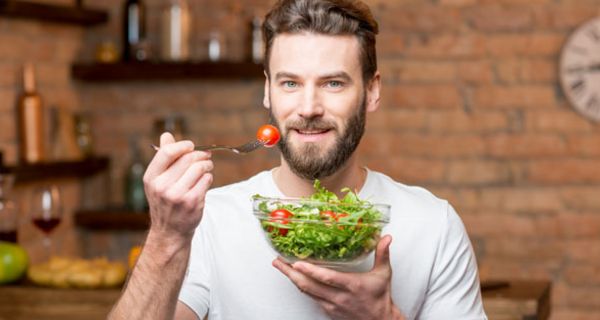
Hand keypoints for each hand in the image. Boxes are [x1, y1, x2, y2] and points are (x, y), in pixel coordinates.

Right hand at [143, 132, 213, 245]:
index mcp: (151, 177)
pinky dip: (208, 178)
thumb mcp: (158, 180)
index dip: (182, 145)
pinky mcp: (192, 202)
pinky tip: (204, 182)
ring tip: (207, 168)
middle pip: (187, 158)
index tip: (191, 146)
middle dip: (200, 155)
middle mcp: (162, 186)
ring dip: (207, 165)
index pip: (167, 152)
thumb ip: (164, 158)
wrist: (170, 231)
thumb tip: (167, 135)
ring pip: (199, 168)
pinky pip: (206, 180)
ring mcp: (177, 195)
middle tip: (205, 157)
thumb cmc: (166, 202)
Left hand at [273, 235, 404, 319]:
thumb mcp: (383, 274)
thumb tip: (386, 238)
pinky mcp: (328, 310)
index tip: (297, 263)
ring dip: (292, 279)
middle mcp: (339, 297)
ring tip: (281, 266)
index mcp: (351, 286)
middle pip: (309, 286)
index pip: (328, 278)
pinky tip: (294, 278)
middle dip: (291, 273)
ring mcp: (331, 305)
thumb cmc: (380, 297)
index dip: (311, 271)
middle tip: (278, 261)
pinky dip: (301, 287)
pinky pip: (310, 297)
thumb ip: (382, 254)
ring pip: (307, 292)